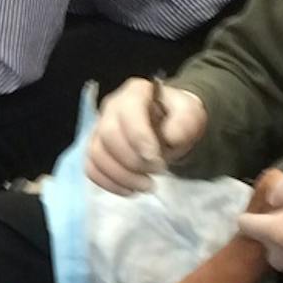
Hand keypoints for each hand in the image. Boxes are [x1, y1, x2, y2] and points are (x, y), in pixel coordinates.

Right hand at [87, 76, 206, 194]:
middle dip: (133, 160)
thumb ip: (185, 122)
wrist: (169, 127)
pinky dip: (109, 183)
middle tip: (157, 171)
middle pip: (108, 135)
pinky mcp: (96, 149)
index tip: (157, 160)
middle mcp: (111, 107)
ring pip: (97, 154)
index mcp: (134, 93)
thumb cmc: (177, 118)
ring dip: (121, 176)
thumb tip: (171, 136)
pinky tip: (130, 190)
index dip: (139, 138)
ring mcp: (100, 128)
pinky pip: (91, 168)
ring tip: (147, 185)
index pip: (128, 112)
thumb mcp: (191, 114)